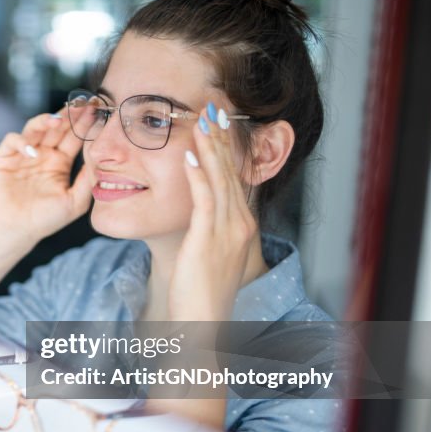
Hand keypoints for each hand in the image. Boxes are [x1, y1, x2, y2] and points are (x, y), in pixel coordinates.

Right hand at [0, 109, 92, 244]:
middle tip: (81, 105)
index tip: (97, 111)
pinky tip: (32, 150)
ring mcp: (24, 154)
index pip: (74, 137)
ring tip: (57, 120)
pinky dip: (21, 141)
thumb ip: (87, 180)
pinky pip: (12, 140)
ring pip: (35, 128)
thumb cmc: (46, 219)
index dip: (84, 124)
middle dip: (68, 115)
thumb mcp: (75, 201)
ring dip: (45, 121)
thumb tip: (100, 159)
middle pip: (56, 127)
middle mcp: (43, 153)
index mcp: (60, 161)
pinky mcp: (5, 158)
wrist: (18, 231)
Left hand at [169, 102, 259, 321]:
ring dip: (211, 147)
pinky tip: (190, 156)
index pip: (234, 177)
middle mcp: (240, 225)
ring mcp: (228, 233)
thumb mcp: (206, 254)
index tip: (219, 121)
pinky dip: (199, 176)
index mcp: (240, 226)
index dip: (226, 147)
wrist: (203, 327)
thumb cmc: (198, 294)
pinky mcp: (209, 242)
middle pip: (232, 171)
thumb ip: (204, 230)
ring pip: (220, 180)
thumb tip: (195, 213)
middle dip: (222, 137)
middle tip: (215, 105)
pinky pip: (205, 202)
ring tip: (203, 118)